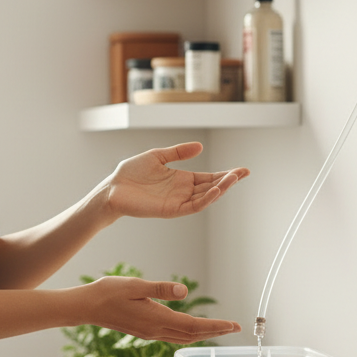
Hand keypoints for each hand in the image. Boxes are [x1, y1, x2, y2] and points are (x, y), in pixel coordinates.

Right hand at [79, 275, 240, 342]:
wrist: (86, 307)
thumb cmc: (108, 292)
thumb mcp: (135, 285)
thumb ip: (160, 289)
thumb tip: (185, 292)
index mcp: (157, 319)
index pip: (194, 326)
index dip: (216, 326)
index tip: (234, 325)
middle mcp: (156, 330)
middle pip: (192, 335)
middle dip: (215, 332)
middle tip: (235, 328)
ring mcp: (149, 333)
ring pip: (183, 337)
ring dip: (203, 334)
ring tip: (218, 329)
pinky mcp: (143, 331)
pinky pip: (172, 336)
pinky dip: (187, 334)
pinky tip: (190, 329)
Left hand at [102, 142, 247, 219]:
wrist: (113, 187)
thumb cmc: (131, 173)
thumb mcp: (157, 156)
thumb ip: (178, 152)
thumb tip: (200, 146)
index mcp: (182, 179)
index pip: (209, 177)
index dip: (226, 174)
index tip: (243, 170)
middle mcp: (183, 191)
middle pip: (211, 187)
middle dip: (228, 181)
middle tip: (243, 173)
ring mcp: (178, 201)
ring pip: (205, 197)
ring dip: (220, 189)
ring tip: (233, 179)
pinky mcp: (170, 210)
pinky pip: (192, 207)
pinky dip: (205, 200)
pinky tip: (215, 191)